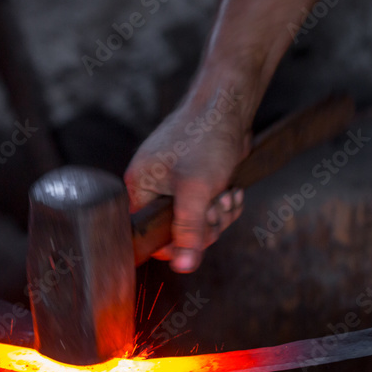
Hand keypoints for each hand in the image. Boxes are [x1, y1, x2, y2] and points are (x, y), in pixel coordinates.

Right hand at [124, 87, 251, 272]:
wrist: (229, 105)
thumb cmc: (205, 138)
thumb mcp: (196, 192)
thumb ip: (188, 231)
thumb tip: (183, 267)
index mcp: (138, 187)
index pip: (147, 234)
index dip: (173, 243)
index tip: (196, 235)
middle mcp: (152, 186)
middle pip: (177, 232)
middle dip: (205, 224)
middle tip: (217, 207)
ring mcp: (174, 183)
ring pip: (196, 221)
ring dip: (218, 214)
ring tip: (228, 195)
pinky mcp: (195, 179)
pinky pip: (207, 207)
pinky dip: (223, 203)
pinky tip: (232, 191)